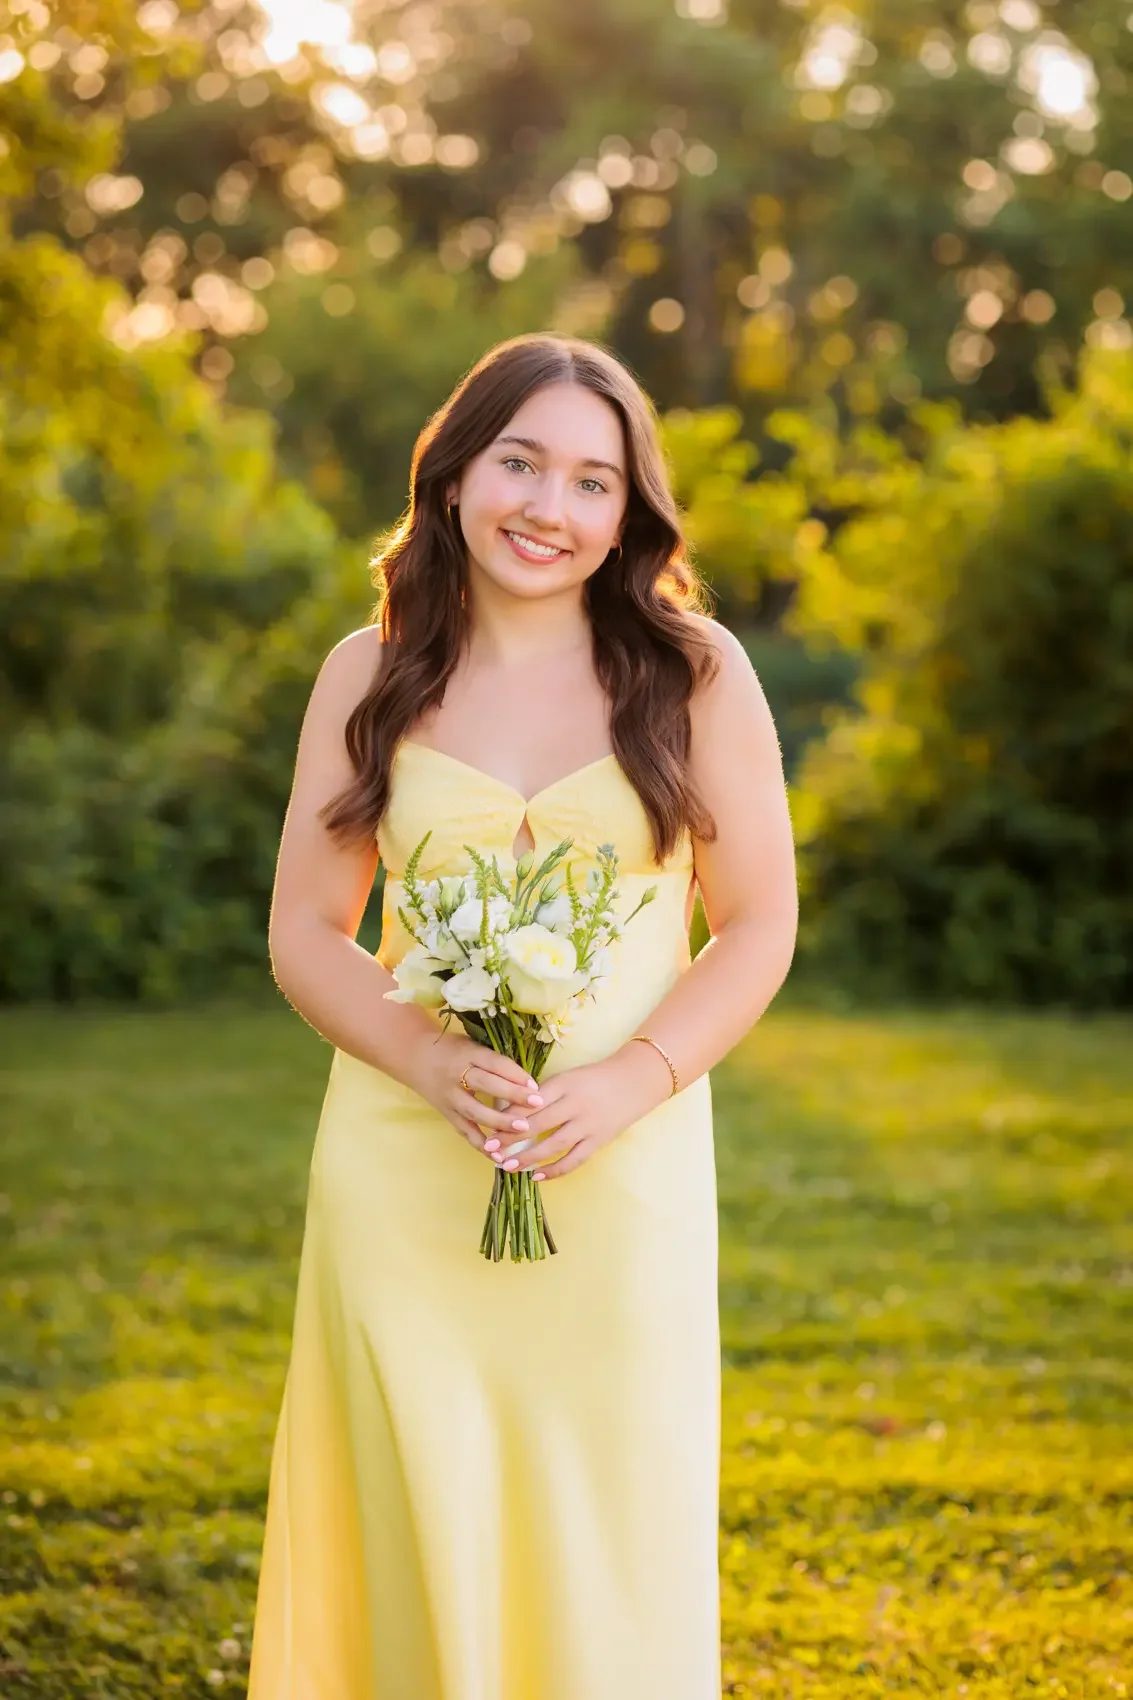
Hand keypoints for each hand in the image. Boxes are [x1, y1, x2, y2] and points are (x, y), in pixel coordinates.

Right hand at [407, 1031, 545, 1159]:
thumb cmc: (452, 1049)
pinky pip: (465, 1131)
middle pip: (486, 1085)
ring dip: (499, 1122)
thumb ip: (495, 1061)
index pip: (494, 1063)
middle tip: (537, 1104)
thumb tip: (528, 1081)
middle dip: (512, 1095)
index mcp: (467, 1053)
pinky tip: (499, 1156)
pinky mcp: (447, 1114)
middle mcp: (456, 1075)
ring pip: (475, 1111)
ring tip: (522, 1130)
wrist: (414, 1058)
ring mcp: (450, 1097)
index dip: (515, 1074)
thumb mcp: (472, 1045)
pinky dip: (481, 1145)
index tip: (536, 1086)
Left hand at [487, 1044, 673, 1181]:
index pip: (531, 1102)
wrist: (635, 1081)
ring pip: (554, 1145)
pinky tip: (536, 1176)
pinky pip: (574, 1159)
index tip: (488, 1127)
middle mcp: (576, 1104)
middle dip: (511, 1138)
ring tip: (508, 1166)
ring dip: (529, 1158)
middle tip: (489, 1149)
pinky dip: (555, 1170)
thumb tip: (511, 1112)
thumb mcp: (568, 1078)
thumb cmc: (595, 1078)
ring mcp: (589, 1124)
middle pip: (539, 1124)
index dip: (508, 1116)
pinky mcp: (599, 1140)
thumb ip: (544, 1094)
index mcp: (565, 1084)